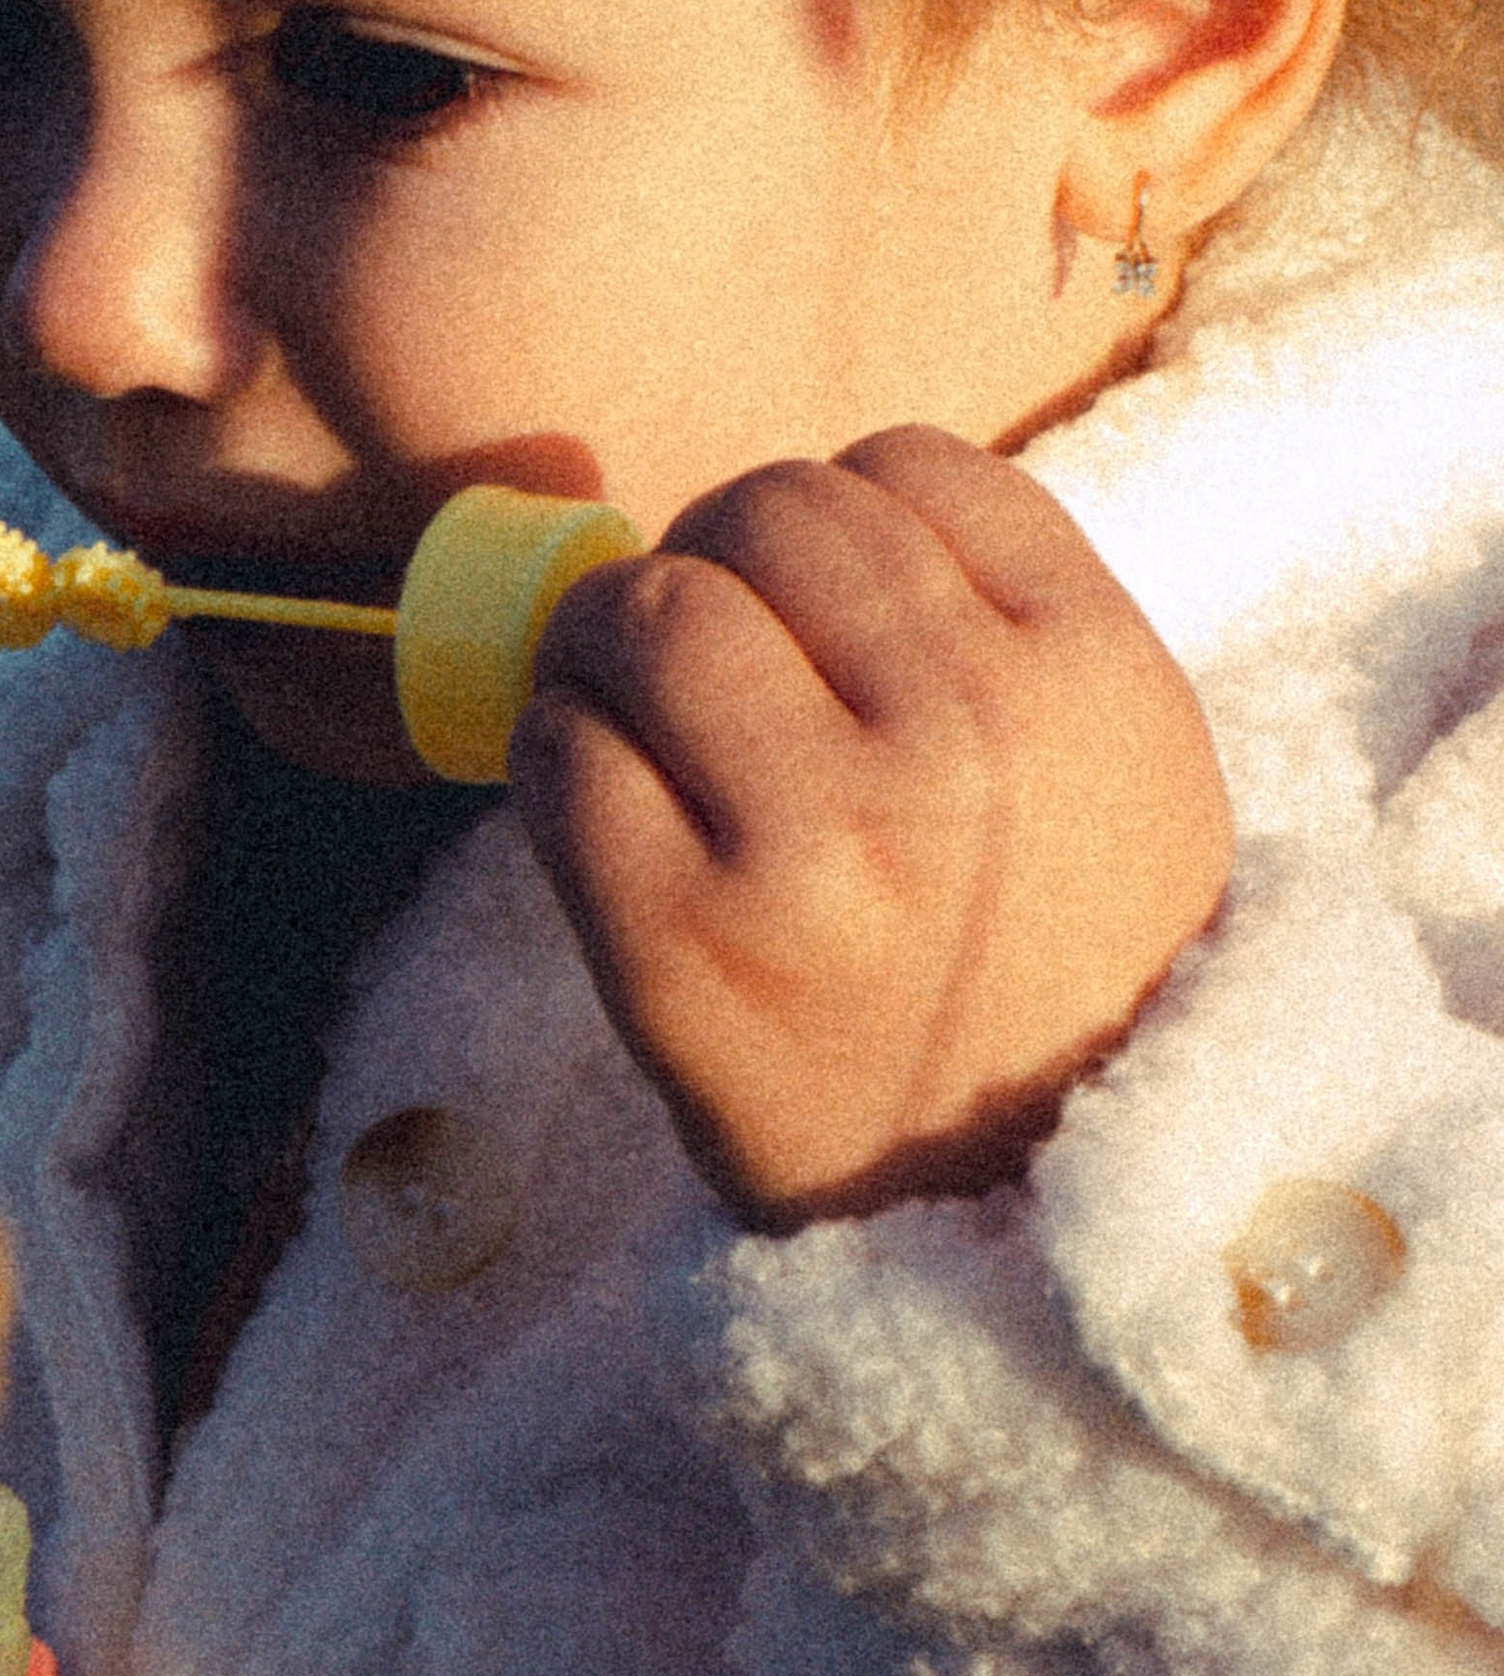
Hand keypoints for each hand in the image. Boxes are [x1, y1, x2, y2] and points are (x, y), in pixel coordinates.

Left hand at [509, 425, 1230, 1229]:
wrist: (1017, 1210)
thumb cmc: (1053, 963)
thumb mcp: (1122, 765)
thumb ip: (1005, 613)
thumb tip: (793, 501)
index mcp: (1088, 676)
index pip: (908, 465)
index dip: (838, 519)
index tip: (817, 603)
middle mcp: (962, 739)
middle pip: (764, 514)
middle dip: (715, 564)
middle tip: (705, 653)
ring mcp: (816, 841)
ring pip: (646, 605)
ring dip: (611, 641)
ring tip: (637, 712)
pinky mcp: (679, 939)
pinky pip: (558, 748)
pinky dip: (552, 750)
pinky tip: (599, 799)